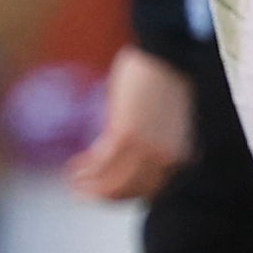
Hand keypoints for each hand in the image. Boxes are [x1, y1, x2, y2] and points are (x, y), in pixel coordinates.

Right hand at [65, 46, 194, 200]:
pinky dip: (84, 169)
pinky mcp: (126, 135)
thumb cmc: (167, 84)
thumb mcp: (169, 124)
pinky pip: (100, 164)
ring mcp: (146, 149)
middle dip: (101, 196)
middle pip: (127, 192)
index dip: (122, 196)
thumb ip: (159, 147)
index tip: (104, 193)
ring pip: (111, 184)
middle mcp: (164, 159)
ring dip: (88, 188)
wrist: (167, 56)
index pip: (148, 192)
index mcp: (179, 157)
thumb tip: (136, 164)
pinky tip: (73, 166)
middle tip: (81, 193)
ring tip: (73, 182)